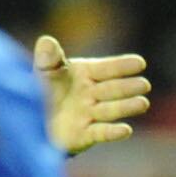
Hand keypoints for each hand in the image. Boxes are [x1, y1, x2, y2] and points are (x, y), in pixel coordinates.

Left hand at [37, 35, 152, 156]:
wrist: (31, 121)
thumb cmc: (39, 91)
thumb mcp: (42, 70)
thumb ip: (47, 57)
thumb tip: (46, 41)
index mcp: (84, 74)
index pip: (106, 68)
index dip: (122, 66)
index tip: (140, 63)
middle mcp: (90, 94)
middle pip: (112, 89)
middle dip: (128, 87)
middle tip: (144, 85)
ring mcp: (89, 115)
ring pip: (110, 110)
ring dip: (126, 107)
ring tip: (142, 103)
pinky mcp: (84, 135)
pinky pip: (100, 133)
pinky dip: (113, 132)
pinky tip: (126, 130)